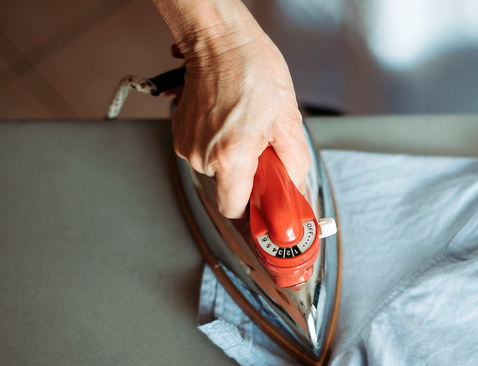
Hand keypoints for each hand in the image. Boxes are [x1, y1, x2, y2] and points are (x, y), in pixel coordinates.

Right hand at [172, 31, 309, 217]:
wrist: (220, 41)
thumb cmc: (252, 70)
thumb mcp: (288, 120)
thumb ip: (295, 163)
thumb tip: (296, 187)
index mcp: (230, 156)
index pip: (233, 210)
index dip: (252, 212)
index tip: (267, 210)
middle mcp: (202, 154)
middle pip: (228, 187)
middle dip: (250, 176)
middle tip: (265, 151)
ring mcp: (188, 143)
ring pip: (217, 168)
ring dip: (236, 157)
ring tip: (248, 127)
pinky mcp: (181, 131)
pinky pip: (205, 151)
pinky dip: (221, 143)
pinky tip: (233, 120)